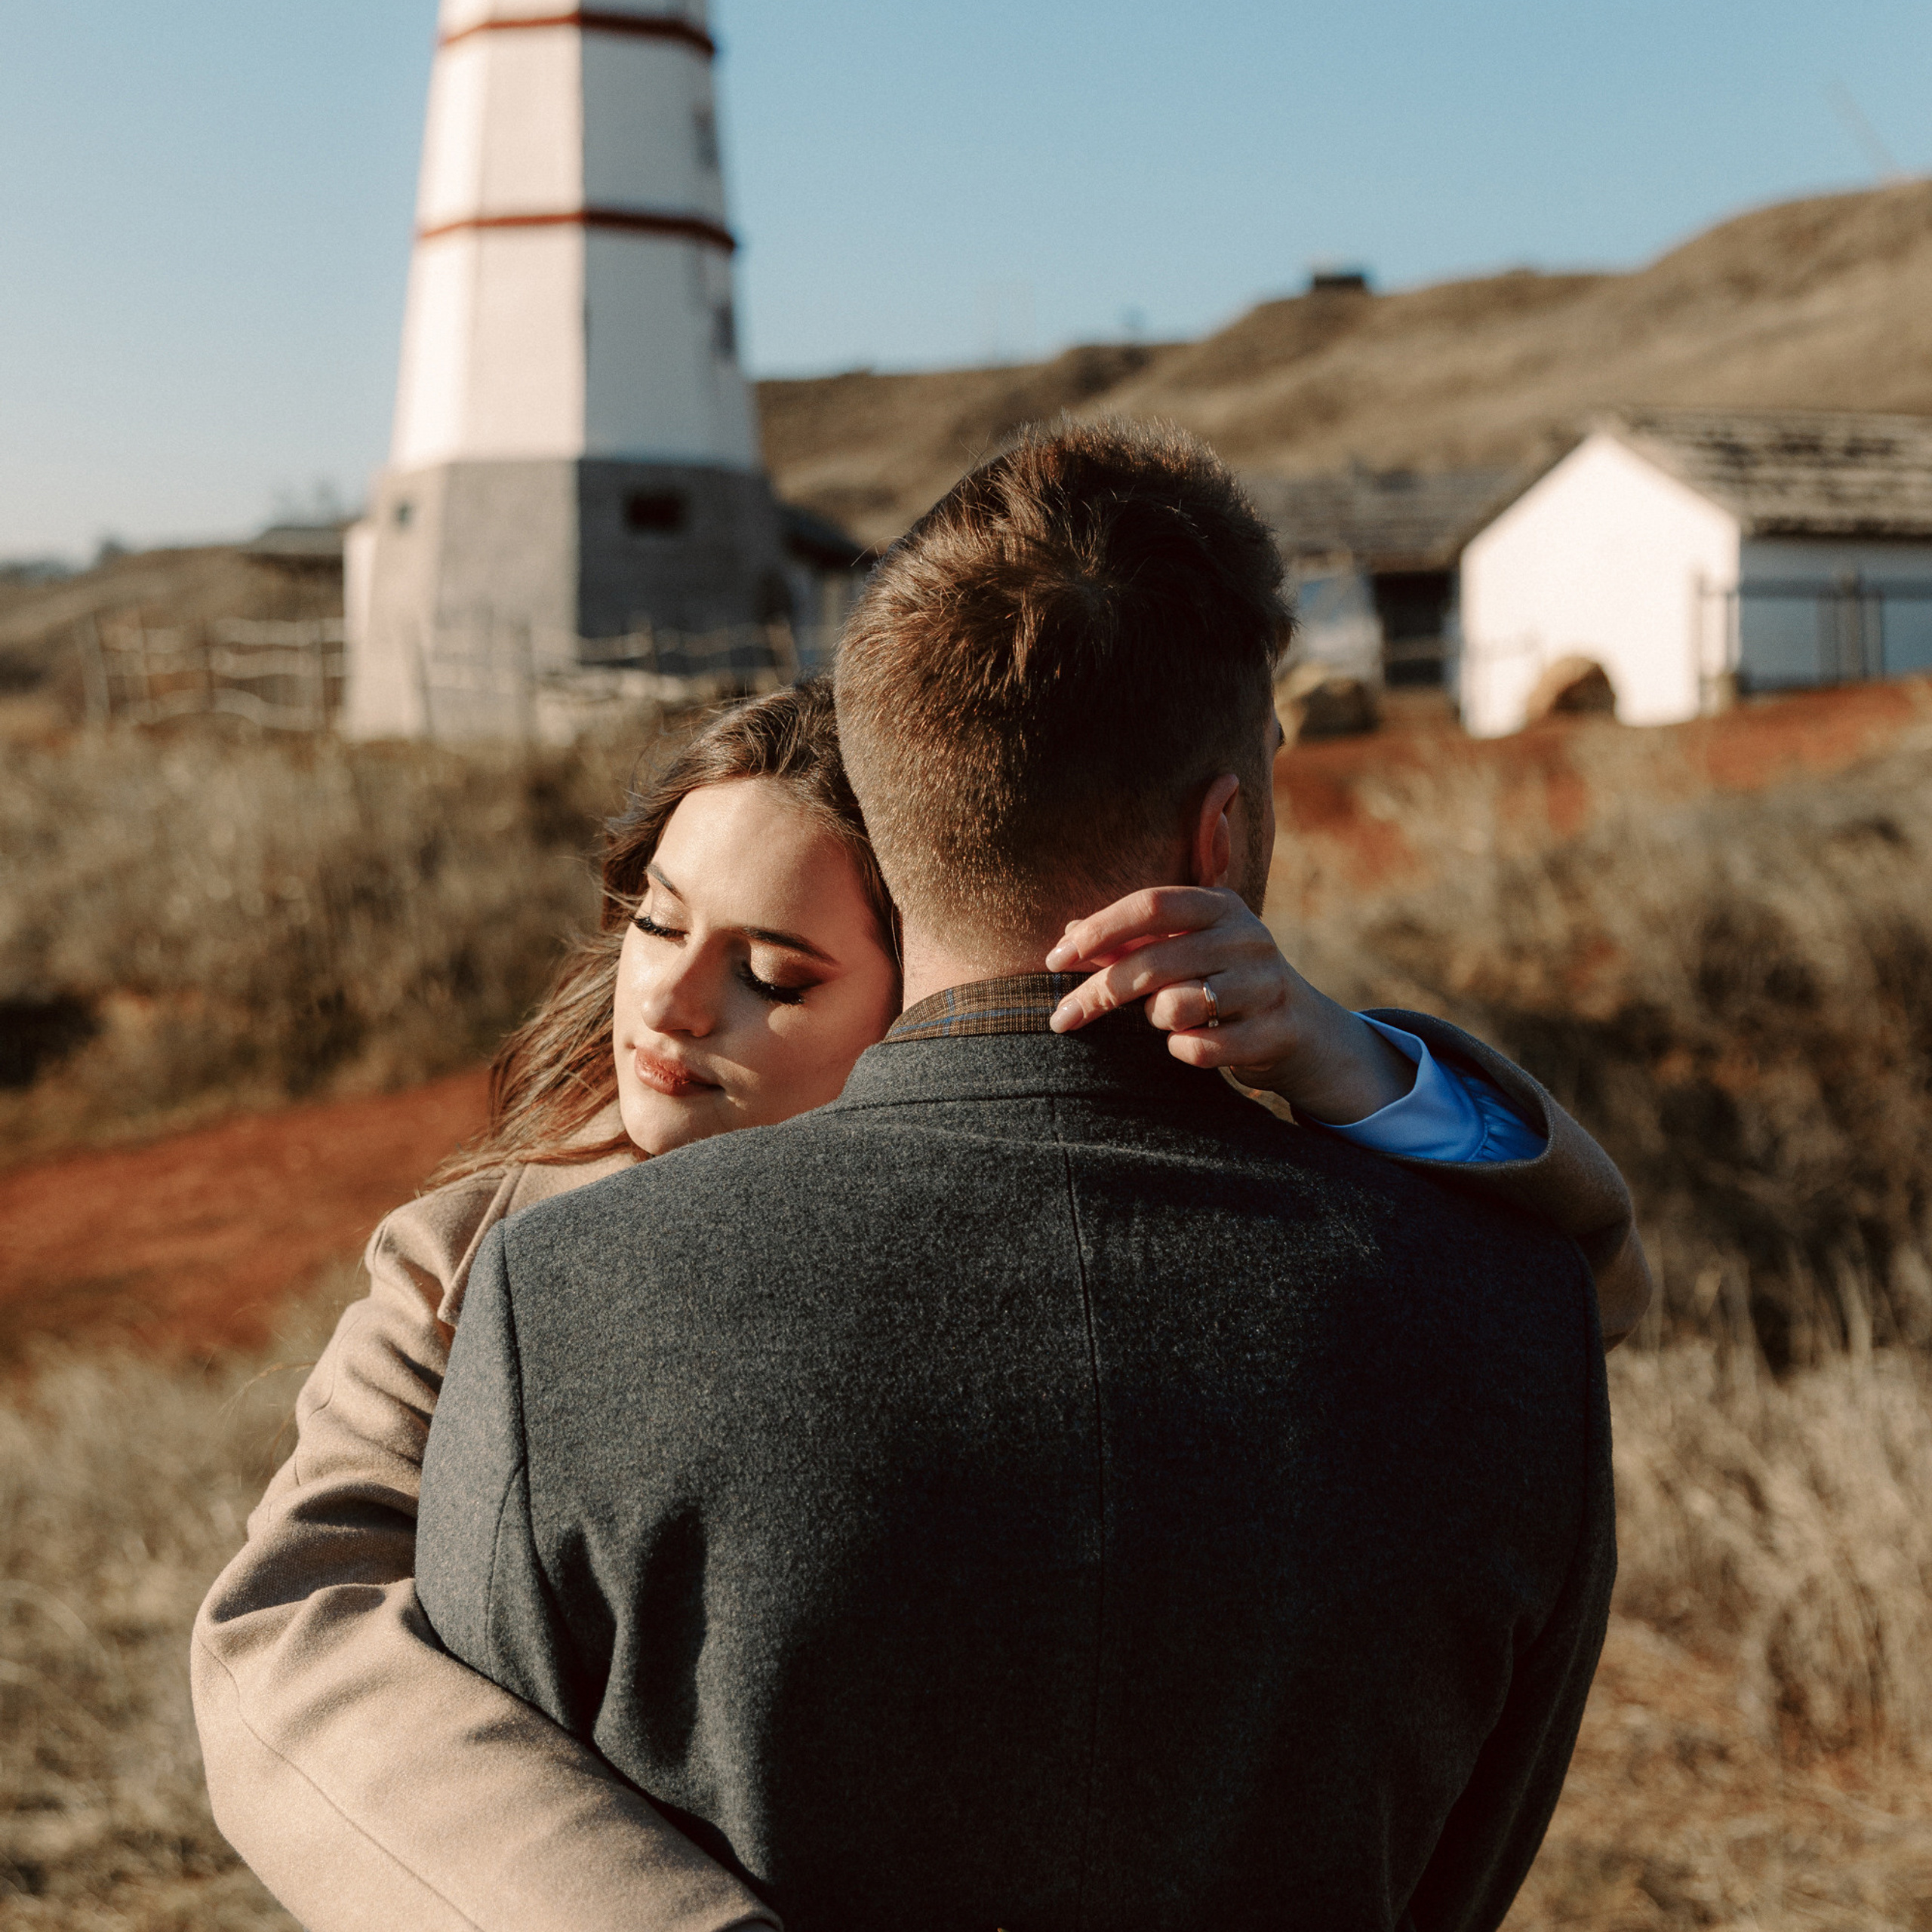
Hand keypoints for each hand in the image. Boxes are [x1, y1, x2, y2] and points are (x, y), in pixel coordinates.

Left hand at [1043, 886, 1417, 1125]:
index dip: (1098, 930)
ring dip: (1156, 1019)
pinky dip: (1182, 1049)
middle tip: (1062, 1017)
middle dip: (1098, 992)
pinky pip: (1201, 1047)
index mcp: (1220, 905)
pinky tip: (1188, 1045)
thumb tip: (1068, 934)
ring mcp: (1266, 983)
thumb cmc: (1223, 982)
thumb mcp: (1185, 950)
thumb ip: (1130, 942)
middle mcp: (1248, 935)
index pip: (1150, 905)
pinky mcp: (1275, 1030)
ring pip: (1176, 1006)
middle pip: (1153, 961)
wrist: (1303, 1031)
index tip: (1054, 960)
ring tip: (1168, 1018)